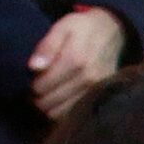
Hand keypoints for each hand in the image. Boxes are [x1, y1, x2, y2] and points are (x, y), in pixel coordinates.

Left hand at [29, 4, 125, 120]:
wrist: (113, 32)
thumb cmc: (82, 28)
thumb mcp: (62, 28)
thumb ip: (47, 46)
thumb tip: (33, 67)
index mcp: (75, 60)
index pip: (41, 86)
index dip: (31, 86)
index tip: (32, 79)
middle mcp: (87, 78)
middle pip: (49, 102)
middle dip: (38, 98)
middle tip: (37, 89)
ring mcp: (96, 90)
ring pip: (60, 112)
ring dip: (49, 107)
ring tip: (47, 95)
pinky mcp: (102, 97)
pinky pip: (75, 114)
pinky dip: (63, 112)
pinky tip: (60, 101)